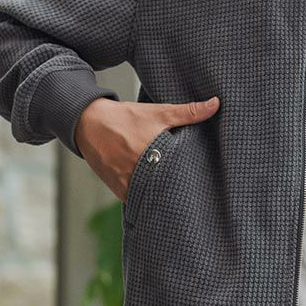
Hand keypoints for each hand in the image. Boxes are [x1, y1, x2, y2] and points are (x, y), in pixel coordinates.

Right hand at [78, 94, 220, 201]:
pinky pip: (138, 201)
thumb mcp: (158, 113)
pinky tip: (160, 200)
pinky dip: (148, 199)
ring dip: (164, 197)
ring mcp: (127, 185)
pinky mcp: (119, 192)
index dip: (192, 180)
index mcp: (152, 153)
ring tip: (180, 201)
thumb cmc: (126, 118)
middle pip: (168, 189)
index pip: (180, 175)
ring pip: (153, 198)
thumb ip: (188, 112)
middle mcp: (138, 173)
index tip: (204, 184)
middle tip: (197, 197)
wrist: (89, 125)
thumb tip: (216, 104)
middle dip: (180, 190)